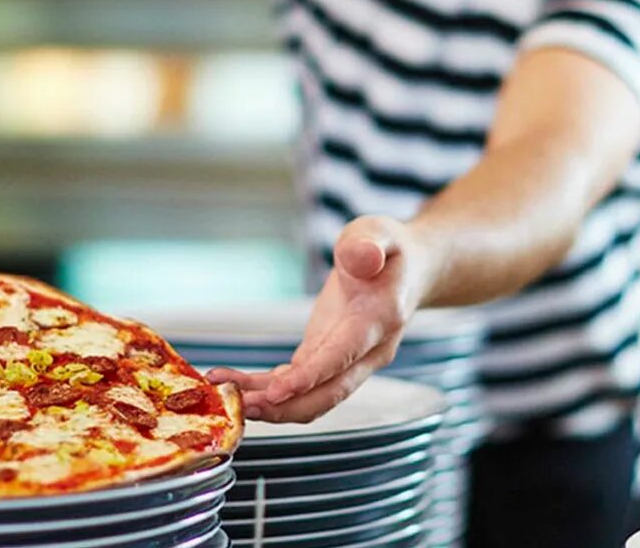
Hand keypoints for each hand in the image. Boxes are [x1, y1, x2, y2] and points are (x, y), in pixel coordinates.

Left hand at [208, 216, 436, 422]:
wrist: (410, 271)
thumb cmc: (391, 250)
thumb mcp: (379, 232)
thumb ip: (368, 243)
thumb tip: (360, 257)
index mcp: (380, 319)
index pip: (344, 355)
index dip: (310, 376)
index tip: (276, 390)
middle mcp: (369, 352)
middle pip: (328, 393)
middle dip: (285, 406)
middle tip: (243, 406)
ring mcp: (349, 362)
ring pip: (312, 398)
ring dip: (272, 406)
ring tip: (229, 398)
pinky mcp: (328, 361)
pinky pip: (299, 385)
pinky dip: (268, 390)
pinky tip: (237, 384)